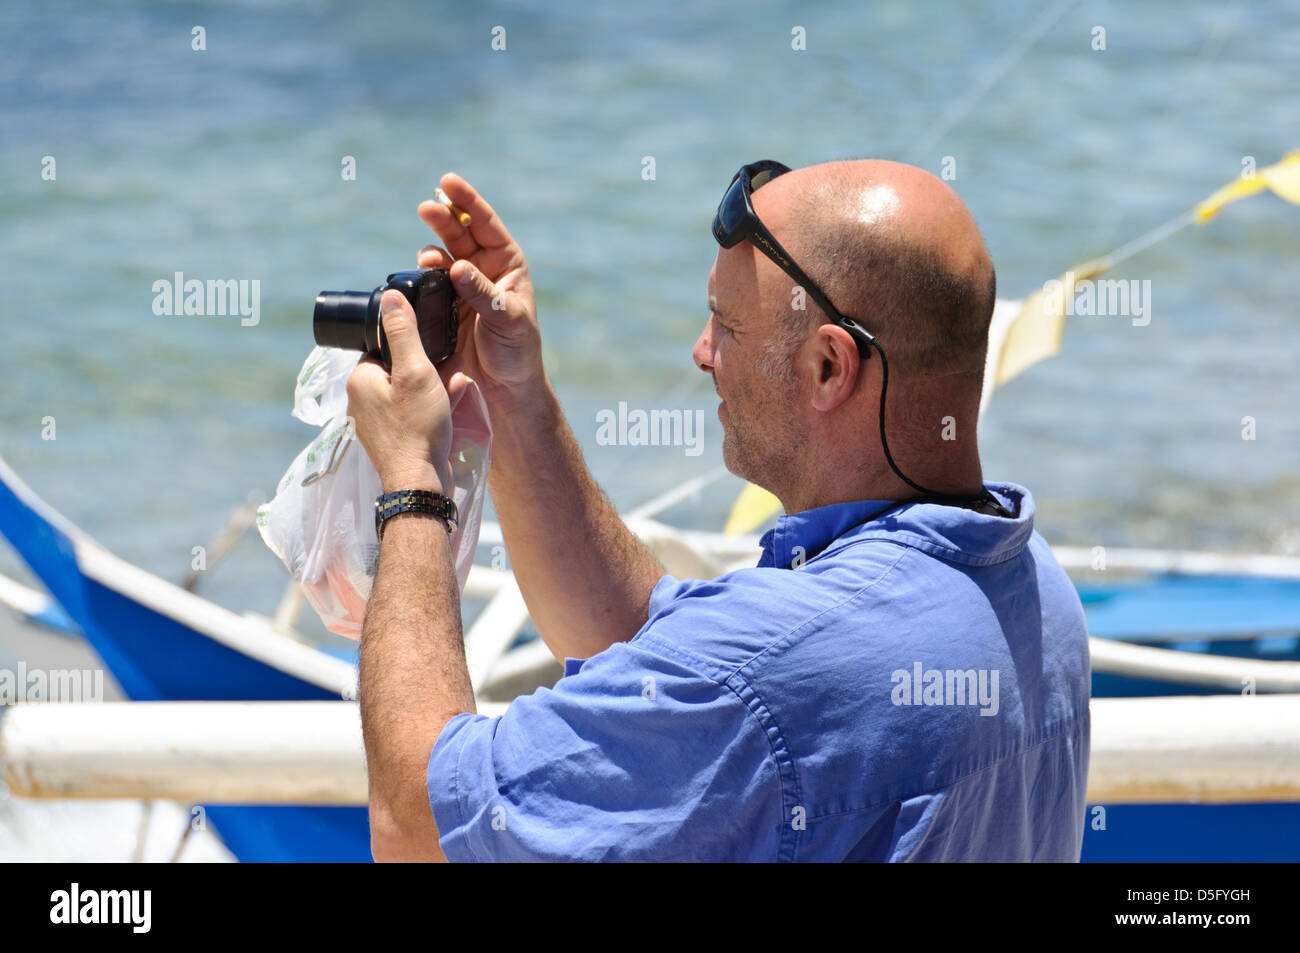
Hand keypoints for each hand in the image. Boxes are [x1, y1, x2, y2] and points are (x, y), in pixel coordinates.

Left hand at [346, 290, 458, 494]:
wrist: (420, 483)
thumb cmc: (417, 426)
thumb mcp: (415, 371)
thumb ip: (403, 332)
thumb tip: (389, 296)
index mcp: (359, 379)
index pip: (382, 347)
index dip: (409, 345)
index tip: (431, 350)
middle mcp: (360, 400)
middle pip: (396, 369)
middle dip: (424, 369)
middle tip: (444, 373)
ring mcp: (374, 423)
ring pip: (406, 392)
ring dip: (431, 389)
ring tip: (450, 392)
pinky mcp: (390, 440)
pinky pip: (411, 414)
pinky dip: (430, 409)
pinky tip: (449, 409)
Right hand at [415, 173, 542, 397]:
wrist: (504, 384)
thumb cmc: (517, 350)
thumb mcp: (506, 320)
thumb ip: (482, 293)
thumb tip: (459, 267)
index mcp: (509, 263)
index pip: (486, 224)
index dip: (467, 201)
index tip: (447, 181)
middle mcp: (487, 268)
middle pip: (462, 232)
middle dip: (444, 215)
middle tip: (427, 205)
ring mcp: (465, 283)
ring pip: (445, 251)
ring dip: (433, 241)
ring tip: (425, 242)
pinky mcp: (448, 301)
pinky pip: (433, 277)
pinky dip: (425, 269)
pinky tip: (421, 265)